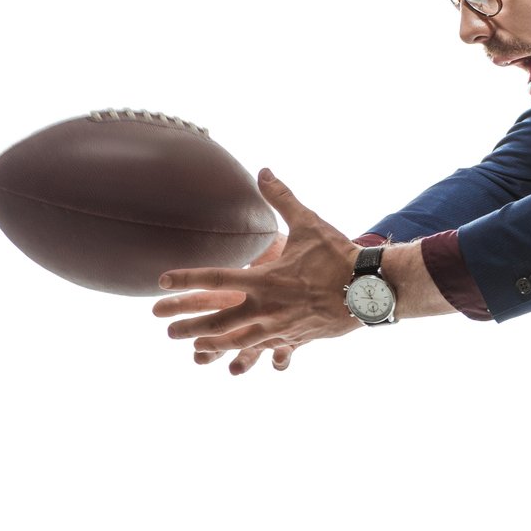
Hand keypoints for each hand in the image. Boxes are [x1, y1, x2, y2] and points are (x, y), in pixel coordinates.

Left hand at [154, 170, 363, 371]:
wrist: (369, 290)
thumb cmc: (338, 256)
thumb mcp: (310, 224)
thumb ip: (282, 199)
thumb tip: (264, 171)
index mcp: (265, 279)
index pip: (215, 278)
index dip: (185, 279)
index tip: (160, 282)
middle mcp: (266, 306)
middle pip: (217, 320)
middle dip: (188, 323)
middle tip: (165, 328)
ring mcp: (279, 326)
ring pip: (236, 341)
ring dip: (210, 345)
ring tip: (192, 349)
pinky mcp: (294, 337)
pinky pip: (263, 349)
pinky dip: (246, 355)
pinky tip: (236, 359)